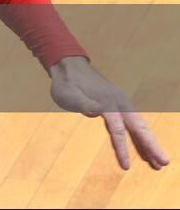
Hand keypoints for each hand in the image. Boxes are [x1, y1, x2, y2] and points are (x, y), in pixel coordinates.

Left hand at [49, 56, 169, 169]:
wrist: (68, 65)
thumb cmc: (66, 83)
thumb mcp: (68, 94)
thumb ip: (83, 104)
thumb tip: (97, 112)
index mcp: (107, 102)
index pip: (117, 129)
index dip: (122, 148)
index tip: (126, 165)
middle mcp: (118, 102)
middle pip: (138, 127)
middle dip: (151, 146)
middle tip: (163, 163)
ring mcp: (120, 102)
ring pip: (138, 125)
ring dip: (148, 143)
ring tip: (158, 161)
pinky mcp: (117, 104)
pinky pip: (133, 122)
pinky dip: (140, 135)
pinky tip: (144, 147)